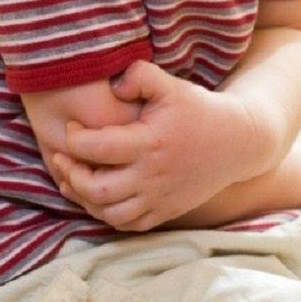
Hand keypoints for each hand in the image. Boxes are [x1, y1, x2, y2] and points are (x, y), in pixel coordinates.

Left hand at [53, 60, 267, 231]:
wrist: (237, 142)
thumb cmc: (200, 110)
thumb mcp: (172, 85)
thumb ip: (139, 76)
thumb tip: (112, 87)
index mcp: (150, 143)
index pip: (97, 147)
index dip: (74, 138)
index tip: (73, 127)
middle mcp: (152, 176)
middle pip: (96, 189)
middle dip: (71, 174)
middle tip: (63, 157)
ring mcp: (160, 198)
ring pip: (109, 214)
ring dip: (85, 199)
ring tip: (76, 179)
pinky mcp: (166, 211)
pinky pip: (128, 225)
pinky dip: (107, 215)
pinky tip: (100, 196)